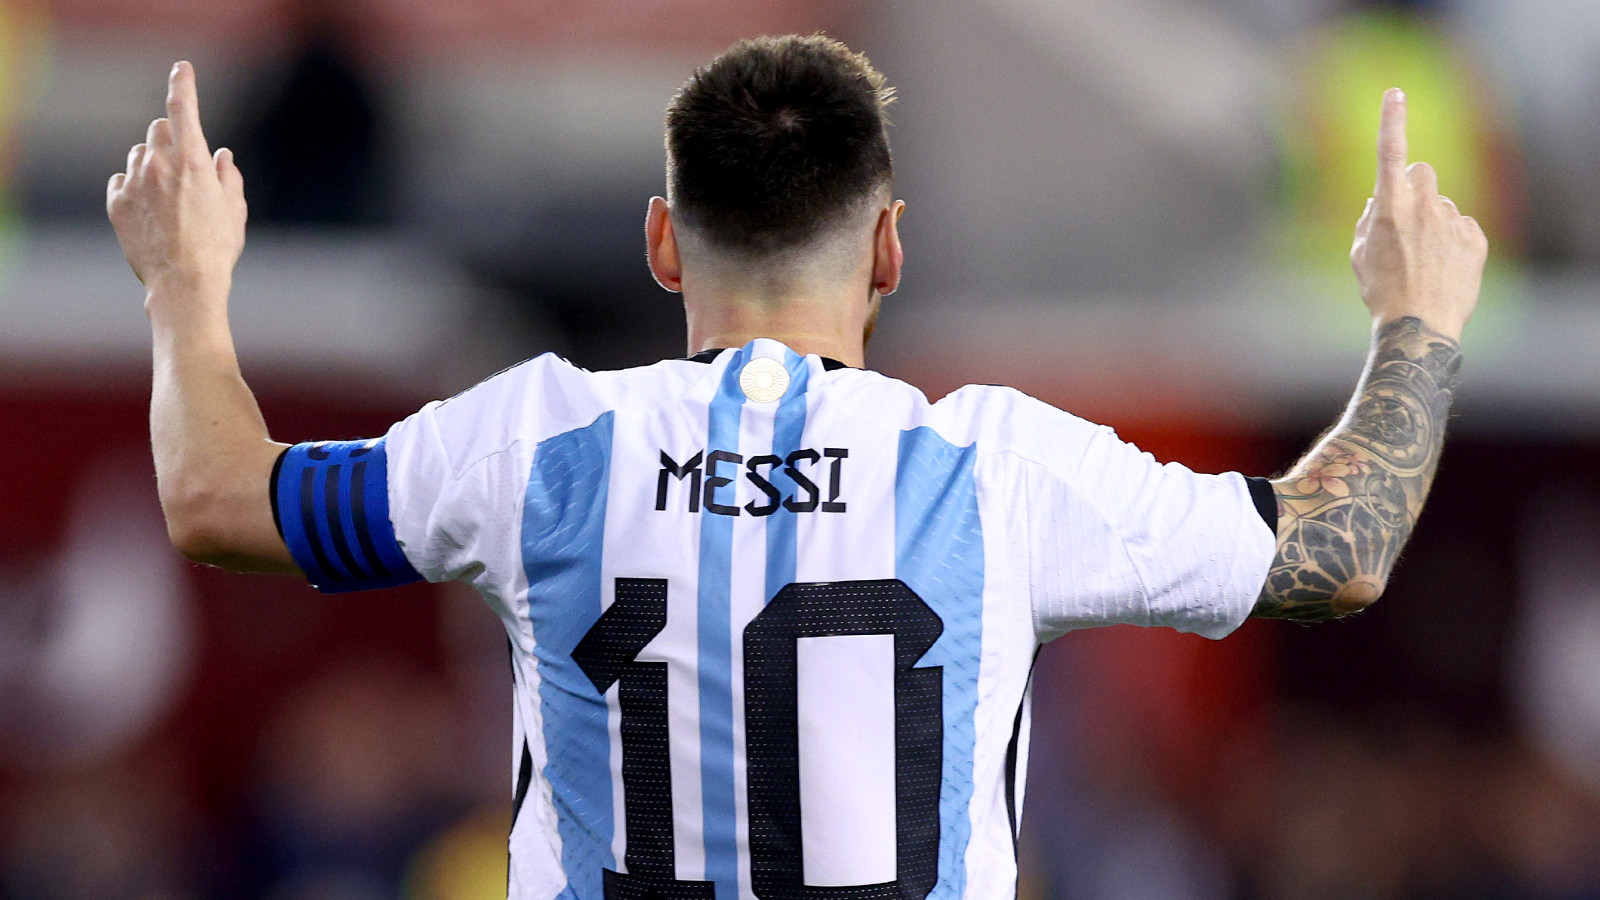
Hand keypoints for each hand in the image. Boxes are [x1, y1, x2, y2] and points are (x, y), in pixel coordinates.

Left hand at [107, 61, 245, 303]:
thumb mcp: (235, 210)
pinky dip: (134, 188)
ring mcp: (133, 182)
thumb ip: (229, 177)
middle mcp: (158, 164)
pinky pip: (122, 180)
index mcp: (192, 161)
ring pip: (139, 155)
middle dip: (171, 139)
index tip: (182, 68)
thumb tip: (223, 156)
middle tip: (184, 167)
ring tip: (168, 201)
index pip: (184, 108)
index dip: (183, 83)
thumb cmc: (217, 248)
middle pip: (158, 129)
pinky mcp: (116, 202)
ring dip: (152, 166)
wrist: (183, 283)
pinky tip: (150, 213)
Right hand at [1350, 89, 1486, 341]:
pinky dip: (1453, 241)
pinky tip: (1443, 267)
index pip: (1391, 153)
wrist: (1420, 324)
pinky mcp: (1476, 238)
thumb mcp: (1360, 254)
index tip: (1395, 94)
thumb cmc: (1382, 291)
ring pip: (1443, 205)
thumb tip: (1380, 202)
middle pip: (1423, 173)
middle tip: (1407, 218)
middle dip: (1415, 187)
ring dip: (1433, 221)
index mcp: (1389, 207)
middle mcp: (1424, 206)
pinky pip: (1463, 226)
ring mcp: (1453, 221)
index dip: (1392, 120)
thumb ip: (1369, 220)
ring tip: (1425, 259)